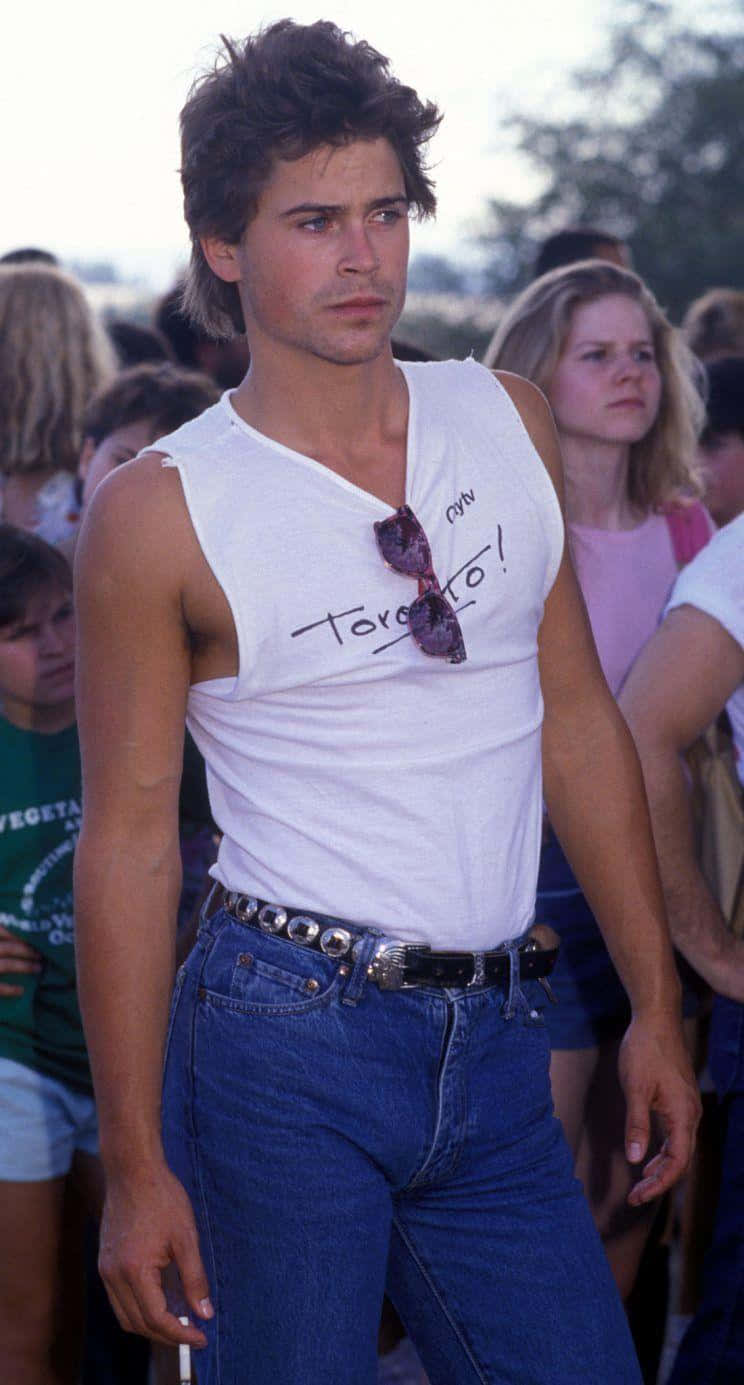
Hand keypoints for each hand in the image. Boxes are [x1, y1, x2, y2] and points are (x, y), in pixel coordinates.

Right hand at [0, 924, 42, 996]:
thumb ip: (2, 939)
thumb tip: (14, 932)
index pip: (0, 929)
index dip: (17, 933)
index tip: (33, 936)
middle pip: (6, 948)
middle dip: (26, 950)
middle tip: (41, 953)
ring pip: (5, 965)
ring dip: (24, 966)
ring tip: (39, 968)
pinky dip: (10, 989)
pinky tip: (21, 990)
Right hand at [99, 1159, 213, 1347]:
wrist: (132, 1170)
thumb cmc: (162, 1197)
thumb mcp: (186, 1237)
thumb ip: (195, 1278)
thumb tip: (204, 1313)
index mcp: (135, 1270)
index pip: (156, 1318)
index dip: (180, 1335)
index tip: (201, 1338)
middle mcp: (114, 1275)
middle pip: (138, 1323)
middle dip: (166, 1335)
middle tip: (193, 1333)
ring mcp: (105, 1269)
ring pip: (125, 1315)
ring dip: (150, 1325)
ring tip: (179, 1322)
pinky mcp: (104, 1261)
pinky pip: (119, 1299)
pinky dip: (138, 1308)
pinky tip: (160, 1300)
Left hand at [618, 1012, 700, 1205]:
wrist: (657, 1019)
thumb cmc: (644, 1050)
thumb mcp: (634, 1087)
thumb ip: (636, 1124)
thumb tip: (635, 1159)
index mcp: (683, 1115)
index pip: (676, 1163)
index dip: (658, 1184)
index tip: (637, 1197)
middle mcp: (691, 1115)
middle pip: (681, 1160)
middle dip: (659, 1182)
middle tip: (635, 1197)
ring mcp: (687, 1107)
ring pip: (679, 1149)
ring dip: (661, 1168)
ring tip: (640, 1183)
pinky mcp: (680, 1100)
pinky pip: (676, 1135)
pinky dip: (663, 1151)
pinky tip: (647, 1156)